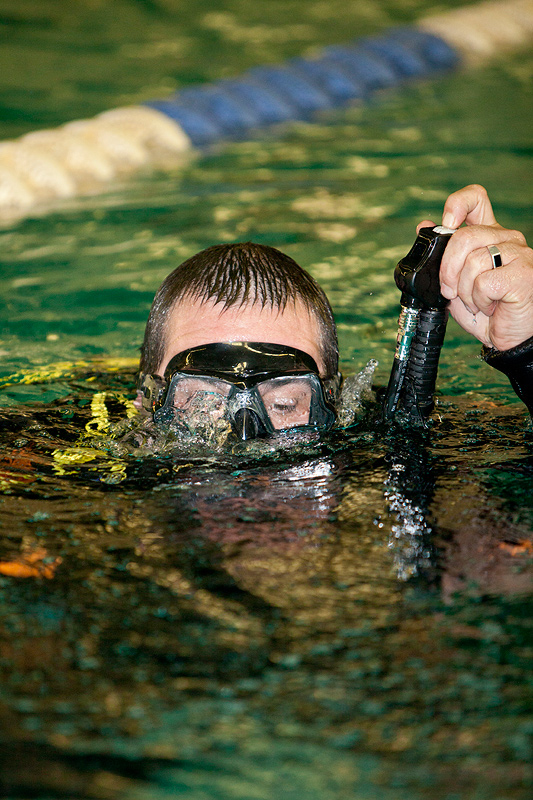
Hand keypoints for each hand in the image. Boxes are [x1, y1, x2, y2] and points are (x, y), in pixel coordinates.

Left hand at [417, 184, 532, 351]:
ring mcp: (517, 253)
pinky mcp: (521, 273)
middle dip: (447, 269)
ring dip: (465, 291)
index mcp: (489, 236)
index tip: (447, 224)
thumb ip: (442, 256)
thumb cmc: (487, 311)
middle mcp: (505, 239)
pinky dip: (479, 300)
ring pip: (472, 261)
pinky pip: (484, 282)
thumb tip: (424, 226)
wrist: (510, 338)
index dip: (456, 204)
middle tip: (451, 291)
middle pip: (464, 236)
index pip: (476, 199)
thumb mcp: (456, 282)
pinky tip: (490, 306)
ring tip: (476, 302)